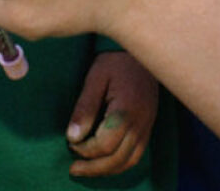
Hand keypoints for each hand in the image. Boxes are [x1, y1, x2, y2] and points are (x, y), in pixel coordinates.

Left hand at [67, 51, 158, 176]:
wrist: (140, 49)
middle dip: (94, 167)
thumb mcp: (95, 78)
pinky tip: (106, 161)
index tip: (70, 143)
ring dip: (108, 170)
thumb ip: (85, 108)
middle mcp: (140, 123)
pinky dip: (121, 163)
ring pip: (129, 161)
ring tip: (88, 169)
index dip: (85, 149)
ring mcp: (147, 126)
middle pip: (118, 159)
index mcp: (126, 111)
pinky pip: (137, 154)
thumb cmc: (114, 61)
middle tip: (74, 169)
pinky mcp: (148, 125)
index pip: (105, 144)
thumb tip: (72, 136)